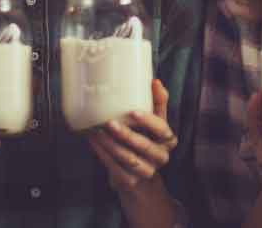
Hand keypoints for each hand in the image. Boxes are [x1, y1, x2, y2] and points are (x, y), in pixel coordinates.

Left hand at [87, 79, 178, 193]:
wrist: (140, 177)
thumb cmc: (146, 140)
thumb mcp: (154, 123)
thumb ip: (157, 103)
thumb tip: (155, 81)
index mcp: (168, 140)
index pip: (162, 130)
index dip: (148, 121)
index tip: (133, 111)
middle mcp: (161, 157)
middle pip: (144, 146)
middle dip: (126, 134)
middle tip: (109, 122)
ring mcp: (146, 171)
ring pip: (128, 158)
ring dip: (110, 144)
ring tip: (96, 131)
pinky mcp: (129, 181)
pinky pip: (115, 168)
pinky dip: (103, 154)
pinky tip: (93, 142)